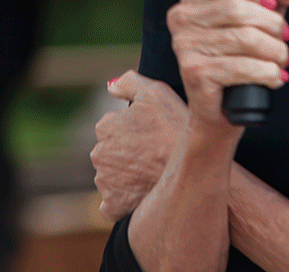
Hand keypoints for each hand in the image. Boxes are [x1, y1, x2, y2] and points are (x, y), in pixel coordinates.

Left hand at [91, 70, 187, 220]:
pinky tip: (140, 193)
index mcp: (105, 127)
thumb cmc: (174, 127)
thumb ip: (128, 82)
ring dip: (126, 175)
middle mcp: (99, 154)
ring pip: (112, 176)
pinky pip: (112, 204)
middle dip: (126, 153)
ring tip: (152, 173)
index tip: (151, 133)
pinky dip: (122, 200)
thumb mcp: (155, 92)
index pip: (113, 127)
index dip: (134, 129)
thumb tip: (111, 87)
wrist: (190, 168)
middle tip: (153, 153)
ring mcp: (105, 182)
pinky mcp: (113, 205)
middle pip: (111, 152)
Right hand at [168, 0, 288, 135]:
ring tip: (282, 59)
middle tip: (286, 38)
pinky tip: (275, 77)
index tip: (271, 2)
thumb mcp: (262, 19)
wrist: (222, 109)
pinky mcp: (195, 73)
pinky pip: (242, 67)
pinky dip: (268, 72)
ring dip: (276, 51)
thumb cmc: (241, 55)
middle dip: (274, 24)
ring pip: (246, 38)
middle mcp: (182, 17)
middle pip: (239, 8)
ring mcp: (185, 46)